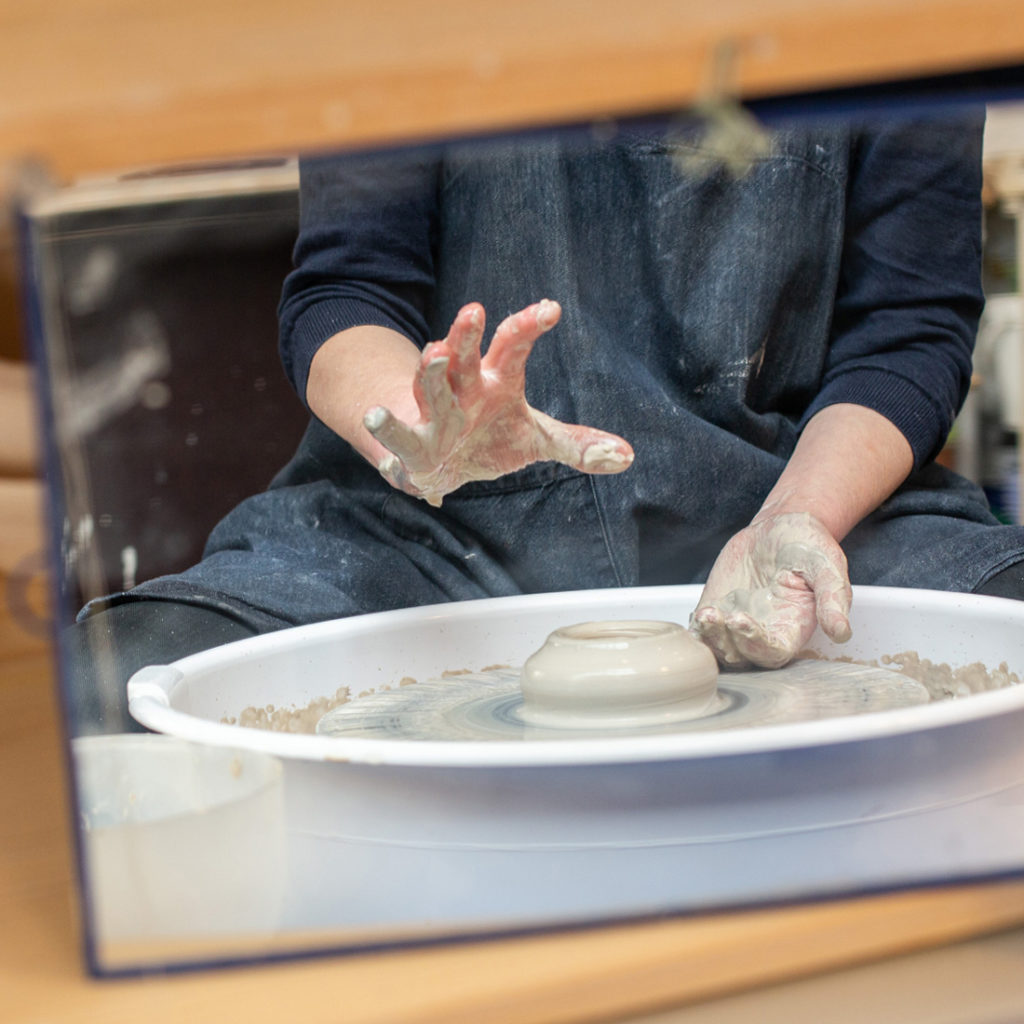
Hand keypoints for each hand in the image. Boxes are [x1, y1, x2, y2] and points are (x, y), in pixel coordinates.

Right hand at [364, 299, 633, 505]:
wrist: (442, 463)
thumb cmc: (490, 438)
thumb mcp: (536, 440)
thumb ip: (577, 444)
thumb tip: (628, 456)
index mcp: (495, 380)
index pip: (512, 345)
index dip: (528, 326)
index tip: (550, 309)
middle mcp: (462, 387)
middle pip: (464, 354)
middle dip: (466, 334)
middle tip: (474, 310)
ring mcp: (435, 412)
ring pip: (430, 385)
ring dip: (428, 370)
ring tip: (432, 354)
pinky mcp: (413, 442)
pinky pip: (398, 434)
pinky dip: (388, 427)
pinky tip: (376, 417)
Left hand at [690, 512, 851, 668]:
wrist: (780, 528)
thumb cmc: (809, 548)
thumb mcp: (827, 566)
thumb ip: (833, 599)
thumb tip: (842, 633)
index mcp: (791, 630)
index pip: (771, 653)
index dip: (755, 644)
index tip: (742, 621)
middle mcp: (763, 633)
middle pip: (741, 656)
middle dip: (726, 641)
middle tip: (717, 618)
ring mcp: (737, 623)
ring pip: (719, 648)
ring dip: (709, 638)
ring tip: (706, 616)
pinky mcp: (717, 610)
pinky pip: (703, 631)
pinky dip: (697, 630)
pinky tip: (698, 616)